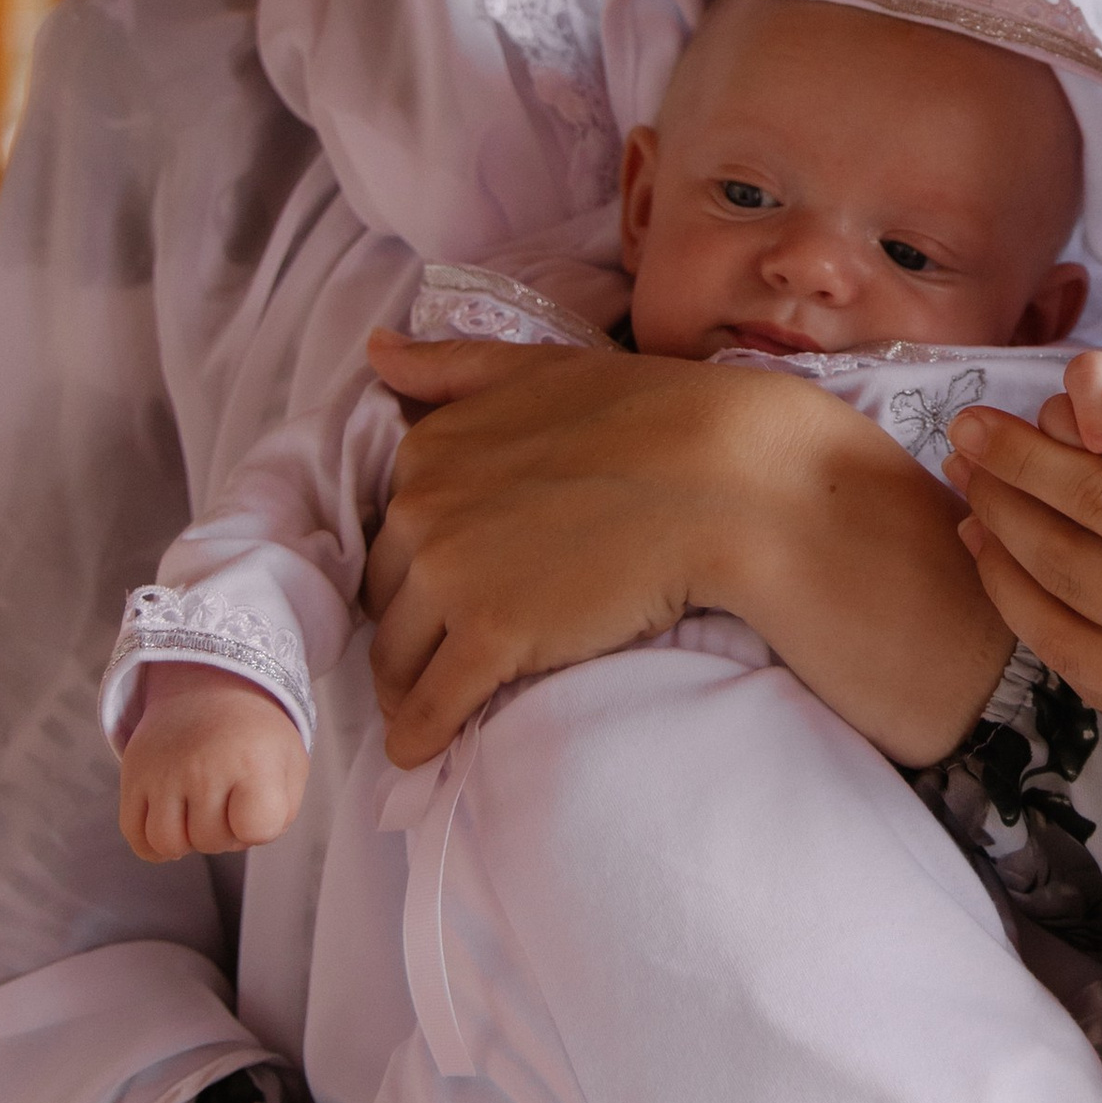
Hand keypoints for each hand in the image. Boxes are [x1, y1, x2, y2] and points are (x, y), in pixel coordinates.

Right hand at [120, 666, 307, 859]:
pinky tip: (174, 822)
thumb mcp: (290, 764)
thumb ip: (280, 813)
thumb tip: (242, 838)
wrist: (210, 690)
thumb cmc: (255, 738)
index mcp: (252, 759)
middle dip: (226, 833)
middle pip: (212, 842)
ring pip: (167, 845)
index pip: (257, 829)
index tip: (260, 798)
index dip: (262, 825)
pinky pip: (136, 838)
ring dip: (188, 840)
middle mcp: (204, 765)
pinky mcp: (133, 775)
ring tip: (201, 812)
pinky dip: (154, 844)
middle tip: (229, 800)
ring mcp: (163, 771)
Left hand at [362, 336, 719, 761]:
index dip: (415, 562)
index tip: (443, 587)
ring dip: (407, 684)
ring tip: (431, 703)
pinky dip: (419, 735)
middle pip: (387, 593)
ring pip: (397, 654)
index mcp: (430, 446)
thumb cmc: (651, 414)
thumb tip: (375, 350)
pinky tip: (422, 753)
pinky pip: (432, 706)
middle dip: (408, 624)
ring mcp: (452, 575)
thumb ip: (452, 365)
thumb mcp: (541, 369)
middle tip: (440, 650)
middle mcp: (422, 506)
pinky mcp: (492, 638)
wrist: (726, 480)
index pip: (391, 528)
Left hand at [950, 386, 1101, 855]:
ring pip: (1058, 629)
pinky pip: (1092, 679)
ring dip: (1004, 567)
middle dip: (1000, 497)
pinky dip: (1045, 630)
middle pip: (1064, 559)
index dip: (1031, 457)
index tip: (983, 420)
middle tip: (957, 447)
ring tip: (969, 513)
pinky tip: (1027, 590)